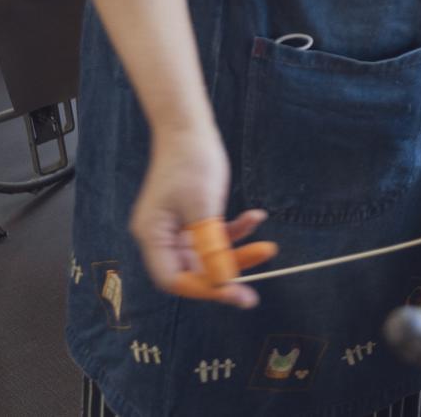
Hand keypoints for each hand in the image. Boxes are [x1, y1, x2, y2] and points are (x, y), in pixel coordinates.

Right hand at [131, 125, 266, 308]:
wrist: (189, 127)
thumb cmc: (191, 161)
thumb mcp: (204, 206)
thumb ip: (211, 246)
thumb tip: (222, 281)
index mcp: (152, 235)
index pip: (174, 279)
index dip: (204, 290)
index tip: (236, 294)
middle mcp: (161, 236)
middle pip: (193, 269)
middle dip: (228, 272)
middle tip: (256, 289)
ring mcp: (177, 227)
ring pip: (209, 254)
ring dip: (237, 251)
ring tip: (268, 246)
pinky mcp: (192, 217)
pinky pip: (214, 234)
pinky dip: (235, 230)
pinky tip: (256, 216)